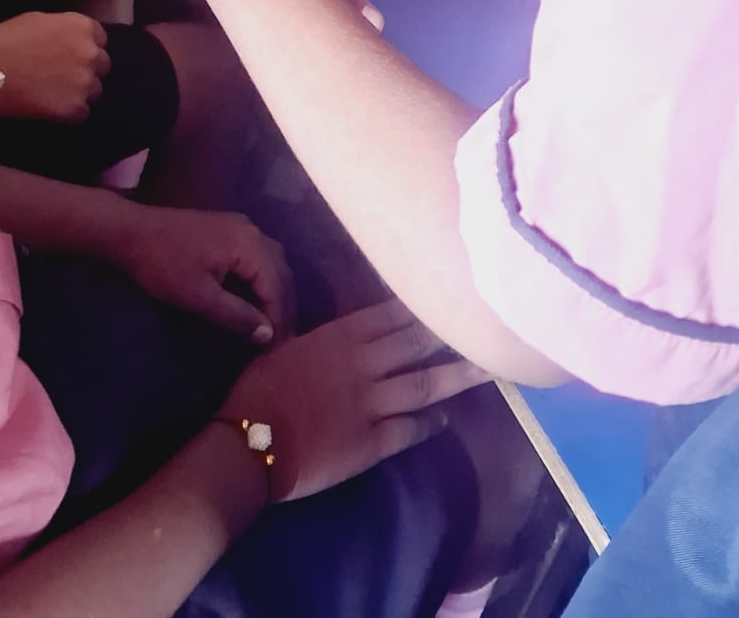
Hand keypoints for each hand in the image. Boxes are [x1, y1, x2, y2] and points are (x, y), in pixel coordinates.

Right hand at [0, 11, 108, 121]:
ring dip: (79, 92)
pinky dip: (69, 112)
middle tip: (63, 75)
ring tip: (54, 93)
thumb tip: (69, 39)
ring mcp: (85, 83)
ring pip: (94, 90)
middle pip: (102, 65)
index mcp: (82, 27)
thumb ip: (63, 28)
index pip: (100, 38)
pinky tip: (50, 108)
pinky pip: (82, 113)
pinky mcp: (75, 109)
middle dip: (86, 69)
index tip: (71, 54)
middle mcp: (91, 54)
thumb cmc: (4, 41)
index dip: (85, 46)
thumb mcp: (38, 20)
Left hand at [115, 205, 294, 345]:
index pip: (277, 288)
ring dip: (277, 293)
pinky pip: (260, 254)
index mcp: (249, 246)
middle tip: (282, 342)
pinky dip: (266, 278)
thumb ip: (236, 316)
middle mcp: (253, 231)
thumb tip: (268, 335)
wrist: (131, 232)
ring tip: (275, 323)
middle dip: (284, 308)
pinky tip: (260, 296)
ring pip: (273, 262)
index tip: (279, 351)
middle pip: (281, 273)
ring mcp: (241, 226)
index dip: (280, 321)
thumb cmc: (164, 266)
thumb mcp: (199, 297)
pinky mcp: (229, 228)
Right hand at [221, 299, 489, 501]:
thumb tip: (338, 330)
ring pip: (425, 384)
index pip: (394, 313)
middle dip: (454, 334)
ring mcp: (372, 403)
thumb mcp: (286, 345)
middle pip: (419, 342)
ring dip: (458, 377)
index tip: (452, 296)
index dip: (426, 306)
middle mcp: (365, 363)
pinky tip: (445, 420)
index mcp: (342, 336)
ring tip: (489, 369)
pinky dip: (430, 424)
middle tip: (487, 327)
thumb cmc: (259, 389)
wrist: (250, 443)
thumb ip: (320, 337)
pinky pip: (410, 429)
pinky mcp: (372, 441)